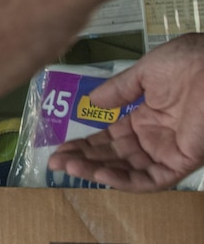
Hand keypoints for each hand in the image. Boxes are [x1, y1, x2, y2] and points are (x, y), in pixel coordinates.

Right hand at [47, 34, 203, 191]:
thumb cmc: (189, 63)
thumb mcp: (145, 72)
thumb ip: (118, 90)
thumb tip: (91, 102)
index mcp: (145, 115)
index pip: (109, 137)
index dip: (84, 143)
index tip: (58, 147)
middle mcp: (154, 137)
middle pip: (112, 156)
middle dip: (83, 159)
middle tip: (54, 161)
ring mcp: (167, 151)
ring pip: (127, 170)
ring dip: (96, 171)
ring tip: (69, 166)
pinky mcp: (182, 162)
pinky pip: (151, 179)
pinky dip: (125, 180)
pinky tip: (99, 174)